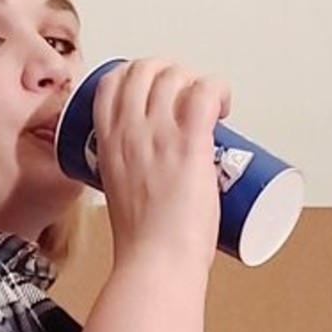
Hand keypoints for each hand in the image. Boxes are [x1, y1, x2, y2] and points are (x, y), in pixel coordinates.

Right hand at [91, 60, 230, 272]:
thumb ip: (130, 176)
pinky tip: (225, 105)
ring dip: (196, 80)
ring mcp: (159, 134)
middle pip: (144, 69)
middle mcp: (129, 131)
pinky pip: (205, 92)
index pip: (111, 83)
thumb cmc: (142, 243)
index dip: (135, 75)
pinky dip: (219, 89)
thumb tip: (154, 173)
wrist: (155, 263)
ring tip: (210, 105)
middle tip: (187, 94)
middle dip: (170, 71)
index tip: (154, 89)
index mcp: (106, 144)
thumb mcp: (119, 195)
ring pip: (176, 75)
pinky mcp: (190, 144)